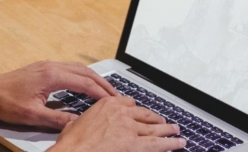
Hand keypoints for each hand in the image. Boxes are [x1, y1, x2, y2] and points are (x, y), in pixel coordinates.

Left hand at [0, 60, 116, 128]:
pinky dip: (83, 75)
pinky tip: (86, 83)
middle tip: (116, 95)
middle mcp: (52, 66)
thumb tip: (78, 122)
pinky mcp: (44, 67)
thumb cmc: (7, 103)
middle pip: (85, 72)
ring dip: (94, 78)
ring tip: (106, 89)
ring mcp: (48, 64)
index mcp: (51, 76)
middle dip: (102, 83)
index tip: (112, 101)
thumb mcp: (33, 115)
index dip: (100, 92)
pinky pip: (71, 68)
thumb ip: (57, 119)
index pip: (84, 83)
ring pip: (79, 68)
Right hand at [50, 96, 185, 151]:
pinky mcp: (135, 145)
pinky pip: (157, 144)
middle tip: (164, 122)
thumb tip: (77, 125)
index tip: (141, 112)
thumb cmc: (70, 144)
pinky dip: (170, 143)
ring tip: (176, 131)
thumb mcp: (73, 125)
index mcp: (107, 105)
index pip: (128, 103)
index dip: (137, 109)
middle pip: (144, 115)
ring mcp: (130, 128)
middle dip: (156, 120)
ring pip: (154, 129)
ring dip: (167, 130)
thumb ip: (83, 122)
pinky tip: (178, 144)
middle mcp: (121, 113)